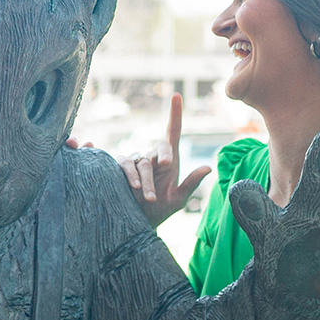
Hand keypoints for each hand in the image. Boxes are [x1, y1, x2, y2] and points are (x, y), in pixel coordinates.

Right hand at [116, 92, 211, 227]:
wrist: (140, 223)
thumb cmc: (162, 210)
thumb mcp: (178, 199)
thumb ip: (191, 183)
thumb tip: (209, 167)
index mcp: (169, 160)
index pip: (173, 132)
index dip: (175, 114)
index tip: (177, 96)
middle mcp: (152, 158)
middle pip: (157, 152)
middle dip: (160, 165)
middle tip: (164, 176)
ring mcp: (136, 163)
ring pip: (139, 164)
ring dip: (143, 181)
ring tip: (147, 198)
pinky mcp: (120, 170)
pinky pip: (121, 165)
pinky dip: (121, 170)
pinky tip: (110, 161)